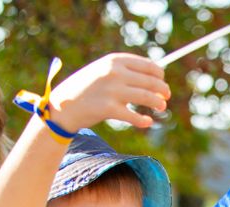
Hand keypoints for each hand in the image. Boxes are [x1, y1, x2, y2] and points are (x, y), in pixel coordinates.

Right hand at [48, 53, 169, 131]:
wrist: (63, 105)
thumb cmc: (86, 88)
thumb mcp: (102, 70)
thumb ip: (124, 70)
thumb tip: (154, 76)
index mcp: (114, 61)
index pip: (148, 65)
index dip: (159, 75)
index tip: (162, 81)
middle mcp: (114, 73)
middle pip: (151, 81)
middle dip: (162, 89)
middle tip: (166, 96)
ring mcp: (112, 91)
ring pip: (147, 97)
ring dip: (158, 103)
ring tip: (161, 107)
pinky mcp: (109, 109)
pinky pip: (134, 116)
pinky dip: (143, 120)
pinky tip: (147, 122)